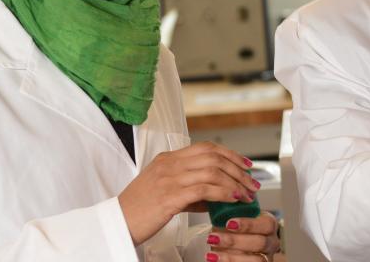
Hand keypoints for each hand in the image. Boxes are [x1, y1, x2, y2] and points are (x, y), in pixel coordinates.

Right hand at [119, 142, 258, 244]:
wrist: (117, 222)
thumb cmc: (140, 210)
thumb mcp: (165, 192)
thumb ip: (189, 190)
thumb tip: (214, 196)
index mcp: (167, 159)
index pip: (206, 148)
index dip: (230, 154)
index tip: (246, 165)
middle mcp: (169, 165)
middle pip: (213, 157)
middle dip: (238, 169)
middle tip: (252, 183)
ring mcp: (169, 179)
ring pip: (212, 171)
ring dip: (235, 183)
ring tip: (246, 195)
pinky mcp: (169, 196)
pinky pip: (204, 189)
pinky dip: (223, 193)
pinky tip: (233, 199)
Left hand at [205, 215, 280, 261]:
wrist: (232, 246)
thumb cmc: (235, 229)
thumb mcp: (235, 217)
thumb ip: (232, 209)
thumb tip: (217, 195)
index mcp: (268, 224)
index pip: (266, 224)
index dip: (248, 224)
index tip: (229, 223)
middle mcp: (271, 241)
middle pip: (260, 242)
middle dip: (235, 241)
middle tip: (214, 237)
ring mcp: (266, 256)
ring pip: (256, 259)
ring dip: (231, 255)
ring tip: (211, 250)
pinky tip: (213, 258)